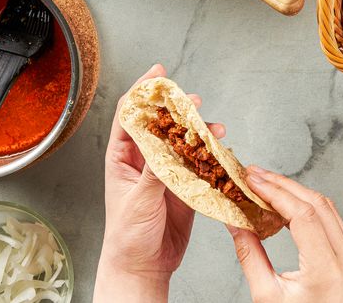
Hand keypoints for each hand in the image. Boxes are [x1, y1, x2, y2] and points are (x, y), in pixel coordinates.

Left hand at [93, 64, 224, 302]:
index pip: (130, 115)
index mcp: (122, 158)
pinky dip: (211, 153)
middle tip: (191, 100)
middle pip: (162, 123)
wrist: (143, 266)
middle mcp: (144, 160)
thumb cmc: (127, 236)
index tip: (157, 75)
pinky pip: (199, 162)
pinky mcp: (184, 185)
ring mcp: (166, 171)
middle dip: (177, 108)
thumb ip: (153, 172)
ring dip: (199, 131)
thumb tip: (165, 146)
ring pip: (184, 141)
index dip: (143, 92)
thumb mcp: (137, 201)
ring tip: (213, 126)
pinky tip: (220, 149)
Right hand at [228, 167, 342, 302]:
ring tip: (265, 183)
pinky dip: (305, 204)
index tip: (252, 180)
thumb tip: (234, 220)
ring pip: (325, 206)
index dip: (275, 191)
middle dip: (282, 184)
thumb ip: (249, 254)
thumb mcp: (265, 295)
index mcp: (327, 269)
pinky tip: (283, 202)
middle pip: (316, 203)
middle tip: (254, 174)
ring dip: (294, 190)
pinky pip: (329, 218)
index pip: (303, 214)